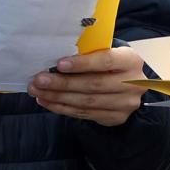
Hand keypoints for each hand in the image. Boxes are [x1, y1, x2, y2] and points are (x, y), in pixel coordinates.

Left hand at [28, 46, 146, 126]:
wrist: (131, 84)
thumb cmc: (113, 62)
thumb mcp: (109, 51)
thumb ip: (90, 54)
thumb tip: (57, 61)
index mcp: (131, 61)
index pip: (105, 61)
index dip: (82, 64)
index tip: (59, 64)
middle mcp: (132, 84)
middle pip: (93, 85)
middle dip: (62, 83)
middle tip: (39, 80)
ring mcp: (125, 104)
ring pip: (86, 102)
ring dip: (58, 98)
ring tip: (38, 92)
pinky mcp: (115, 118)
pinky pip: (84, 114)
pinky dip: (63, 108)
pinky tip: (47, 101)